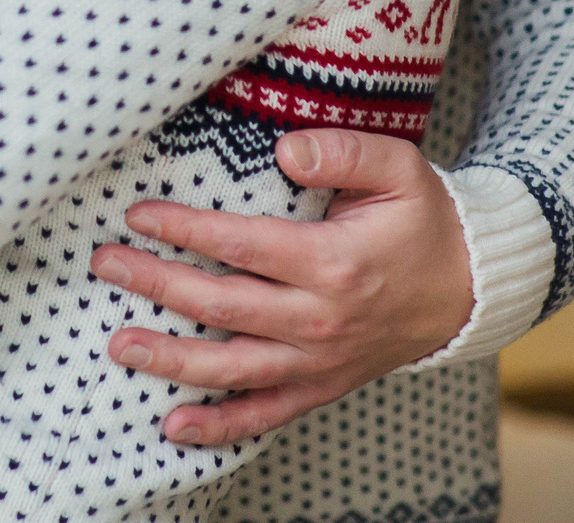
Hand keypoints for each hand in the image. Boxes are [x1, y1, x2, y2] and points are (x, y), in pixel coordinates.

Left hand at [90, 129, 474, 445]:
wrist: (468, 289)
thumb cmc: (423, 220)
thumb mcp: (399, 169)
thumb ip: (343, 151)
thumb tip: (285, 147)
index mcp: (333, 263)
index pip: (240, 246)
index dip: (184, 229)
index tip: (138, 214)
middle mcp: (320, 320)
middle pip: (222, 306)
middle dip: (157, 284)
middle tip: (106, 263)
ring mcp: (319, 361)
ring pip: (232, 368)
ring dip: (170, 359)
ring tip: (118, 344)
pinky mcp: (321, 386)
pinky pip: (265, 414)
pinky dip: (220, 425)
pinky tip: (174, 425)